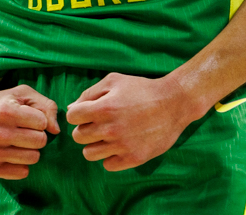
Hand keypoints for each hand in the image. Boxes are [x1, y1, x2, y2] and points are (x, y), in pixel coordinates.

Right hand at [0, 84, 60, 178]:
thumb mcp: (22, 94)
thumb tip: (55, 130)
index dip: (39, 120)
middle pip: (40, 141)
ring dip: (31, 150)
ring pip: (33, 158)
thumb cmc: (1, 104)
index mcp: (6, 111)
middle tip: (25, 131)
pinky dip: (22, 164)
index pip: (42, 123)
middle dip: (37, 135)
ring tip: (19, 142)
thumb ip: (46, 106)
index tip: (28, 118)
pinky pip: (22, 173)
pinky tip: (12, 153)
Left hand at [66, 72, 203, 171]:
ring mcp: (122, 146)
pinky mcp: (134, 158)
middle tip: (98, 124)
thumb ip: (89, 93)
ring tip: (107, 137)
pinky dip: (110, 157)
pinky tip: (119, 146)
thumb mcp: (114, 81)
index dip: (78, 114)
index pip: (72, 117)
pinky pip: (108, 165)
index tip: (87, 113)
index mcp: (103, 108)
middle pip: (78, 137)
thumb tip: (71, 108)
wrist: (174, 103)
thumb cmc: (142, 89)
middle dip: (85, 129)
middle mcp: (110, 129)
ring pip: (89, 154)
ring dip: (95, 145)